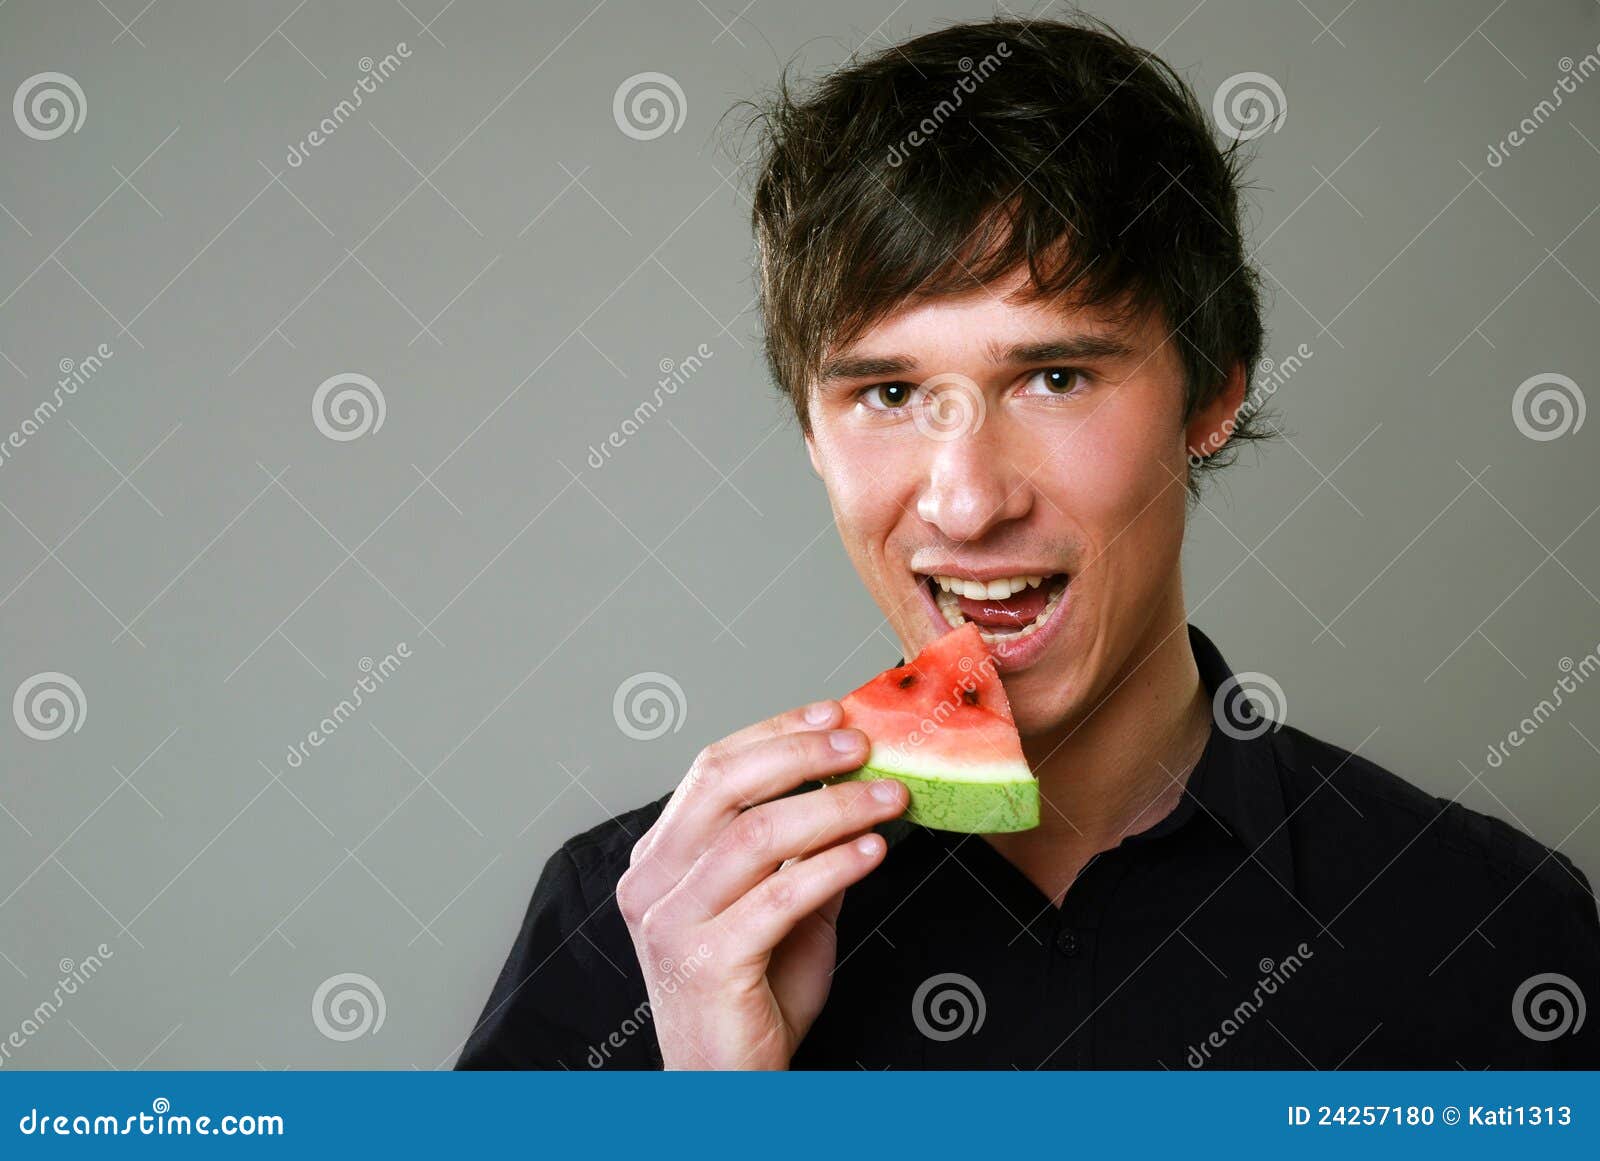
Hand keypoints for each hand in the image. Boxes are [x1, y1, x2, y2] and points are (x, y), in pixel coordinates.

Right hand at [614, 699, 906, 1068]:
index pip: (712, 769)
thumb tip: (853, 783)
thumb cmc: (752, 998)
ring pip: (756, 835)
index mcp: (658, 859)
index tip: (835, 714)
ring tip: (888, 798)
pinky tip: (873, 851)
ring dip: (835, 808)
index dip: (777, 731)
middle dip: (803, 753)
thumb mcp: (781, 907)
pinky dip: (833, 865)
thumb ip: (803, 849)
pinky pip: (779, 896)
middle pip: (724, 785)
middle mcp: (651, 882)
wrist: (728, 1087)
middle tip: (864, 747)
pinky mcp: (705, 961)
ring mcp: (670, 922)